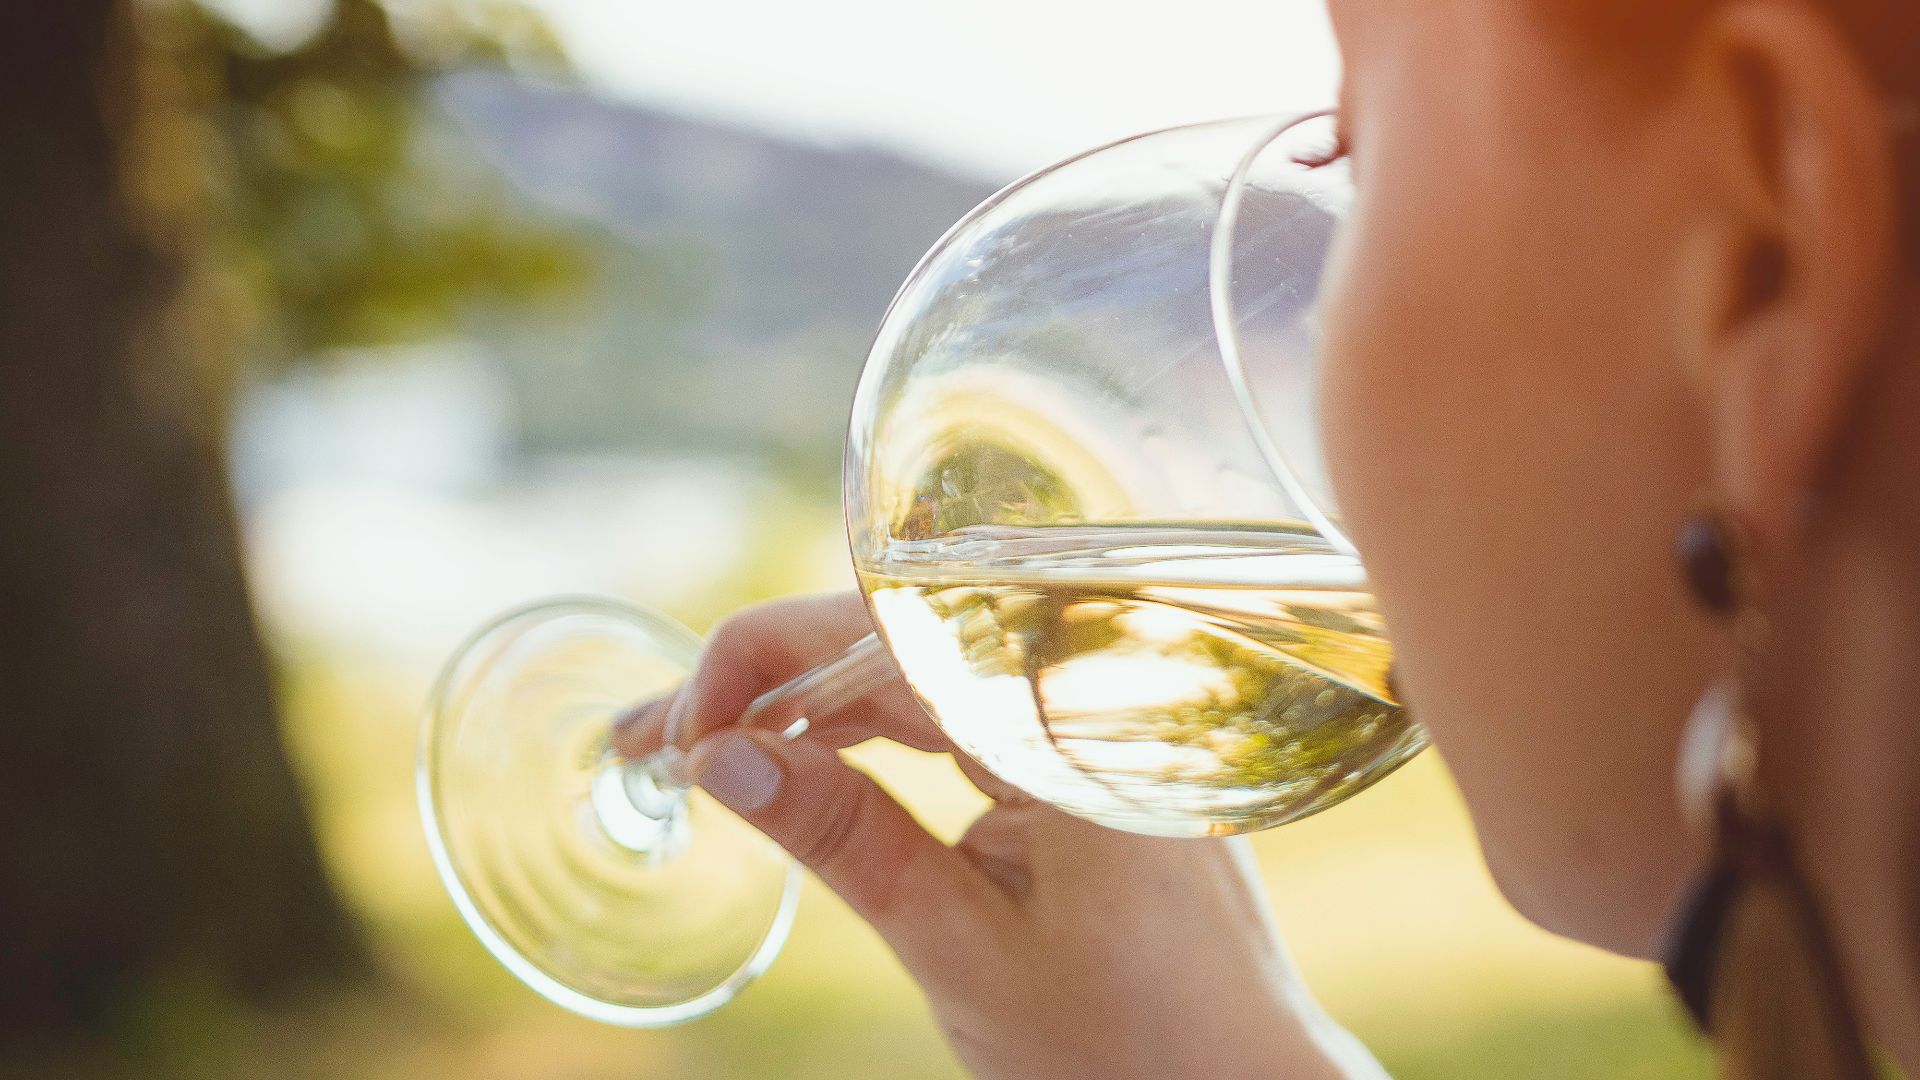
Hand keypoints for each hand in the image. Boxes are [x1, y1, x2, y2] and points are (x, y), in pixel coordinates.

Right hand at [617, 594, 1387, 1079]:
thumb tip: (717, 759)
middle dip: (761, 683)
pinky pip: (956, 712)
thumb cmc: (1127, 1045)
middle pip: (894, 639)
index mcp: (1069, 718)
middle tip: (646, 741)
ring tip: (692, 748)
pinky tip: (795, 755)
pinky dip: (869, 733)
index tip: (680, 729)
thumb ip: (844, 838)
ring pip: (916, 672)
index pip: (889, 631)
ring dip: (803, 706)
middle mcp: (1085, 691)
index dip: (765, 659)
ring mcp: (1083, 720)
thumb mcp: (961, 946)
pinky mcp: (1076, 754)